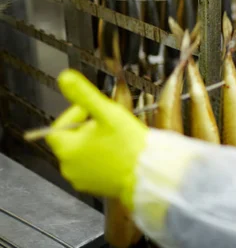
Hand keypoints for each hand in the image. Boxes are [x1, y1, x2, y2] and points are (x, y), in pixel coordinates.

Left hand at [46, 69, 147, 209]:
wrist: (148, 173)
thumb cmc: (128, 143)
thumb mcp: (107, 113)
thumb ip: (84, 95)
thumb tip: (64, 76)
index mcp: (66, 149)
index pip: (58, 127)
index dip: (73, 115)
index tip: (91, 110)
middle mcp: (68, 167)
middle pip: (70, 141)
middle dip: (86, 129)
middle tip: (107, 123)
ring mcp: (80, 180)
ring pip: (81, 154)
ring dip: (93, 143)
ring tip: (114, 137)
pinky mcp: (94, 188)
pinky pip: (91, 168)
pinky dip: (100, 158)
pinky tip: (117, 153)